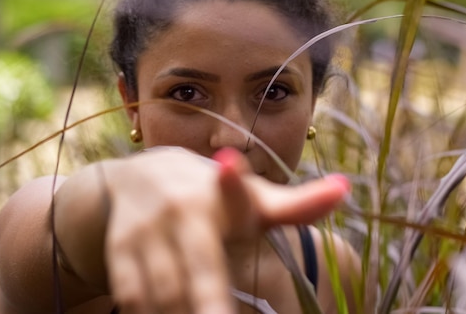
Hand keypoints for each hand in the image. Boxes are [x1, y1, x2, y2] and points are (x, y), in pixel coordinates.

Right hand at [104, 147, 348, 313]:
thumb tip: (346, 189)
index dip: (234, 181)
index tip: (230, 165)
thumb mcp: (249, 198)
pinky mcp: (120, 251)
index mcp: (223, 194)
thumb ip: (294, 204)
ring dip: (183, 312)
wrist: (134, 178)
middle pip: (201, 268)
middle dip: (209, 302)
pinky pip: (135, 296)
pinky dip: (153, 313)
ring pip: (166, 292)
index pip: (234, 189)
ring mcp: (146, 230)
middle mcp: (182, 208)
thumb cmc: (209, 196)